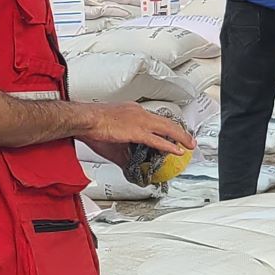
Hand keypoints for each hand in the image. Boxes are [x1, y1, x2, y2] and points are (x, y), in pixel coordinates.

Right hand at [81, 101, 196, 159]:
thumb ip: (124, 150)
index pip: (155, 118)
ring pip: (167, 128)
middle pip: (166, 122)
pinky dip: (169, 145)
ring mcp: (140, 121)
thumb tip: (127, 163)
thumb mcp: (112, 137)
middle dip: (179, 131)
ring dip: (180, 137)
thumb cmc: (92, 125)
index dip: (166, 127)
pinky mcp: (137, 131)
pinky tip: (177, 150)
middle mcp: (139, 113)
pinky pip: (158, 140)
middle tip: (188, 139)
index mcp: (133, 111)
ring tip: (189, 144)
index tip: (172, 133)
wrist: (85, 119)